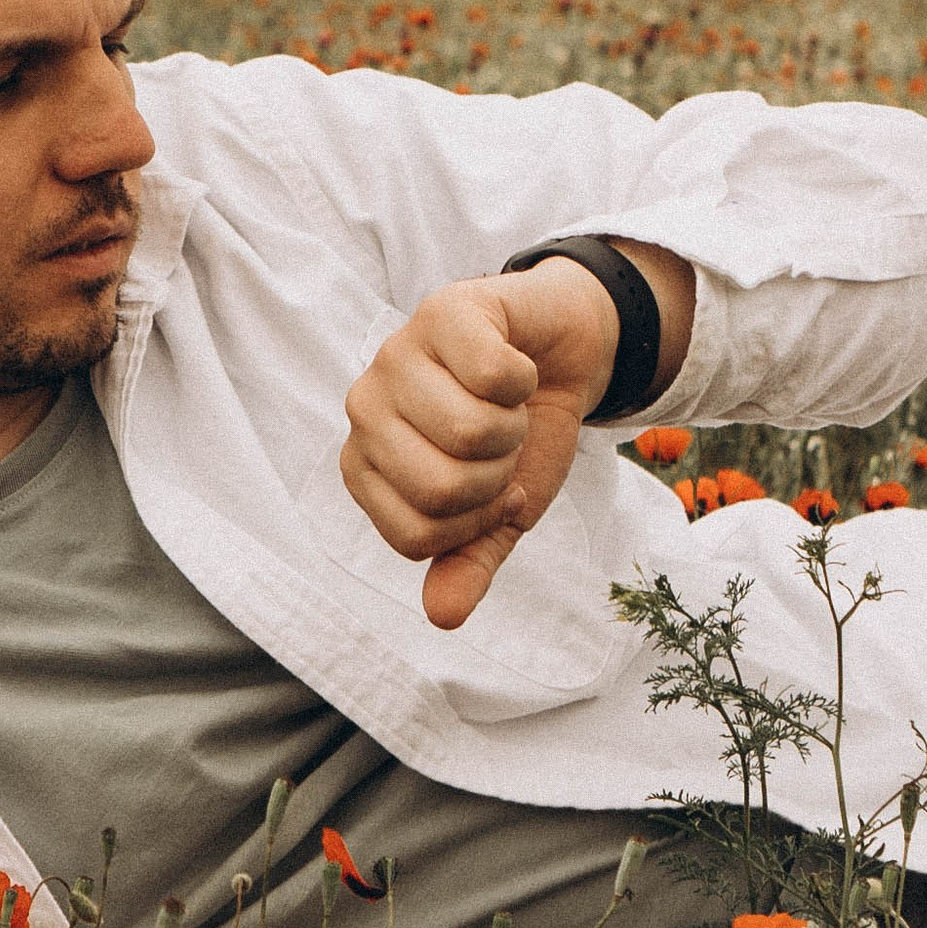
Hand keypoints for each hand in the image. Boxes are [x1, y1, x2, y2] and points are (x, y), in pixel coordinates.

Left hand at [341, 247, 686, 631]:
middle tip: (501, 441)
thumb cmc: (519, 433)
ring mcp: (397, 354)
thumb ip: (468, 561)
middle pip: (441, 487)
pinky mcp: (443, 310)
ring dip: (514, 426)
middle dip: (498, 475)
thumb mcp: (500, 512)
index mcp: (367, 466)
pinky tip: (515, 366)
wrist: (560, 354)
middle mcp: (365, 409)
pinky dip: (526, 379)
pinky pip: (495, 374)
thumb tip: (443, 616)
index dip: (475, 520)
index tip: (489, 487)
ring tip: (506, 405)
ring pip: (470, 431)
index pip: (416, 535)